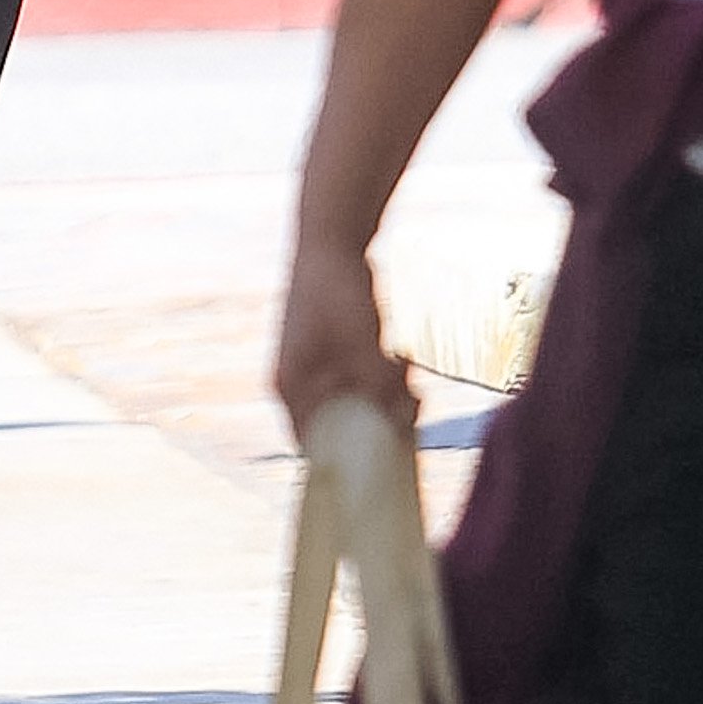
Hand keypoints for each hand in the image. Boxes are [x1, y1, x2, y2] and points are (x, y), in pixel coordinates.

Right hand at [274, 234, 417, 445]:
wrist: (332, 237)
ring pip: (354, 400)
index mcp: (291, 387)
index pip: (315, 446)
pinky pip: (358, 378)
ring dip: (384, 398)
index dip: (350, 461)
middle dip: (378, 422)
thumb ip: (380, 392)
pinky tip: (400, 362)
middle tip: (410, 411)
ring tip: (410, 384)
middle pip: (339, 424)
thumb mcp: (364, 347)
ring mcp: (312, 364)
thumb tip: (400, 426)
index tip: (388, 466)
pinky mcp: (330, 350)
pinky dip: (380, 378)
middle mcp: (296, 382)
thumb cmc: (339, 293)